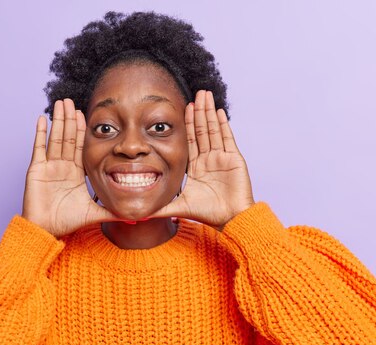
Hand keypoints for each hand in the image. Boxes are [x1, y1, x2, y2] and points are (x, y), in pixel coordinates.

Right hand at [22, 99, 116, 236]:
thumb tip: (136, 216)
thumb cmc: (67, 223)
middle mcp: (62, 167)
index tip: (85, 115)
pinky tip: (43, 118)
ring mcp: (49, 167)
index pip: (80, 147)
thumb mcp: (95, 213)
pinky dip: (41, 133)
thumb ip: (114, 212)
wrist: (46, 231)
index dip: (81, 131)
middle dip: (70, 119)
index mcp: (75, 173)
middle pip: (67, 137)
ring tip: (61, 102)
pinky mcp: (37, 170)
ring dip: (58, 120)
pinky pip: (39, 148)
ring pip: (56, 138)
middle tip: (72, 101)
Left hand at [152, 90, 254, 229]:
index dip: (188, 124)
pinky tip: (218, 111)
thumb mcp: (180, 206)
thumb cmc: (208, 214)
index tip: (184, 107)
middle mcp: (210, 159)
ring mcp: (222, 158)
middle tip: (196, 93)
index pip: (191, 140)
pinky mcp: (234, 159)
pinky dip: (223, 124)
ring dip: (209, 112)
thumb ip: (162, 207)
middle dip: (199, 112)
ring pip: (214, 130)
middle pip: (203, 130)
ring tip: (206, 94)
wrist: (230, 219)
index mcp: (197, 167)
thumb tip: (142, 214)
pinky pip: (227, 138)